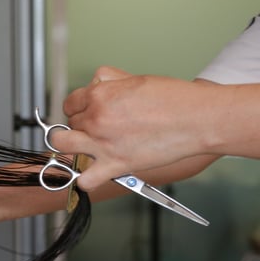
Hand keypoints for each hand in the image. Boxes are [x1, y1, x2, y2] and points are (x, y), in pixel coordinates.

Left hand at [51, 66, 214, 189]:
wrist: (198, 119)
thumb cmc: (173, 99)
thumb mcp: (134, 79)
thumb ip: (109, 81)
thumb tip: (96, 84)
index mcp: (100, 95)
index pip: (70, 103)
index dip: (78, 108)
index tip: (86, 113)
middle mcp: (96, 119)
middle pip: (69, 124)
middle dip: (80, 126)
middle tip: (95, 129)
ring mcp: (103, 143)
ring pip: (62, 146)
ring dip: (69, 147)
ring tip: (83, 147)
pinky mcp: (115, 165)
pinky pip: (85, 180)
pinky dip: (85, 180)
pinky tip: (92, 174)